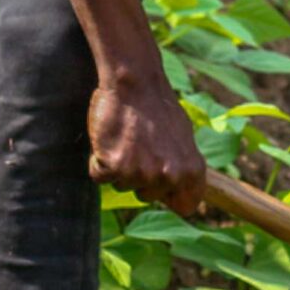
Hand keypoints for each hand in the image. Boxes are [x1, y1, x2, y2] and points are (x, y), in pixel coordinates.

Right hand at [86, 73, 204, 214]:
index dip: (170, 198)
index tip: (161, 186)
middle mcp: (169, 176)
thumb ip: (183, 168)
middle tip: (140, 146)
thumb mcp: (184, 139)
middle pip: (146, 197)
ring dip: (118, 166)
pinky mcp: (114, 166)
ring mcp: (141, 173)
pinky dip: (98, 161)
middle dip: (139, 177)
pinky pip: (99, 176)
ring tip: (126, 138)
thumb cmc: (158, 108)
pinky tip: (109, 139)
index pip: (185, 207)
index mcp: (192, 171)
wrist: (135, 82)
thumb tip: (184, 196)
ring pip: (122, 186)